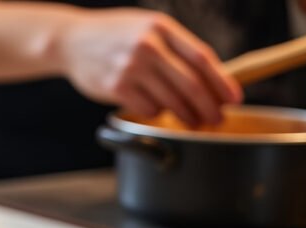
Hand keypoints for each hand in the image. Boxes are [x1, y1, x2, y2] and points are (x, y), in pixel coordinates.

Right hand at [55, 8, 241, 125]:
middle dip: (207, 106)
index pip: (201, 58)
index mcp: (162, 28)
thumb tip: (208, 78)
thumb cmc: (115, 35)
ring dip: (186, 115)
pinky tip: (157, 110)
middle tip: (217, 119)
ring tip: (194, 122)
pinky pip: (147, 108)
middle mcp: (148, 46)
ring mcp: (131, 68)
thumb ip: (174, 46)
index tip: (233, 98)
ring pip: (170, 100)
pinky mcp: (115, 87)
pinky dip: (156, 113)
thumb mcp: (147, 27)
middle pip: (190, 84)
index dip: (222, 81)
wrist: (71, 40)